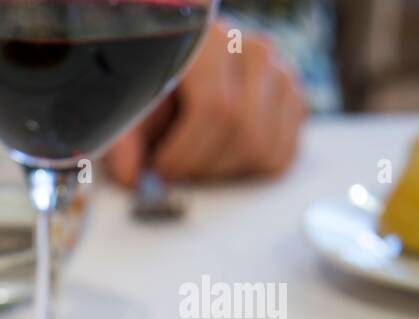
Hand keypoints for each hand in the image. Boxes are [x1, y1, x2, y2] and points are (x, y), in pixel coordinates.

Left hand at [104, 20, 305, 185]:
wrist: (188, 66)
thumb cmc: (157, 84)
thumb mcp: (133, 102)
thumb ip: (125, 137)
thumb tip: (129, 176)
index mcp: (211, 41)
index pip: (215, 106)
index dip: (184, 152)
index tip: (159, 169)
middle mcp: (254, 51)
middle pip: (243, 131)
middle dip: (200, 166)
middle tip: (172, 173)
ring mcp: (281, 74)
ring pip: (263, 147)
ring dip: (221, 172)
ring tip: (193, 164)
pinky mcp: (294, 101)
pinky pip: (281, 154)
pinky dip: (246, 171)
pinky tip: (218, 161)